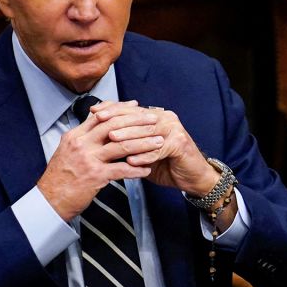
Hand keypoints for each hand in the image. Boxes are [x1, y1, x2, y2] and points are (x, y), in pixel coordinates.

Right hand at [36, 100, 153, 220]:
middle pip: (114, 125)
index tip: (135, 106)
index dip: (120, 109)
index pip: (100, 115)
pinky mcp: (96, 176)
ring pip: (122, 145)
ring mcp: (88, 159)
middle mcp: (81, 144)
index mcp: (75, 136)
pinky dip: (137, 169)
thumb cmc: (60, 177)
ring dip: (143, 143)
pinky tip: (147, 169)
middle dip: (137, 121)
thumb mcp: (67, 150)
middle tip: (153, 120)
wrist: (49, 200)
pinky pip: (122, 169)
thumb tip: (96, 122)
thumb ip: (83, 137)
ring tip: (158, 142)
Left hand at [88, 102, 219, 197]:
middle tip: (99, 122)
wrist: (192, 177)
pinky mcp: (181, 143)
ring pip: (147, 131)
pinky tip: (131, 160)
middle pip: (138, 117)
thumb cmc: (166, 164)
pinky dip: (144, 156)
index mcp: (155, 116)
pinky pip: (159, 149)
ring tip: (112, 140)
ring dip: (128, 136)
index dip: (112, 109)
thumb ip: (127, 141)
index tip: (94, 112)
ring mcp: (175, 129)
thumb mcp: (142, 150)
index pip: (131, 109)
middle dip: (116, 119)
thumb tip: (99, 135)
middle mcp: (166, 118)